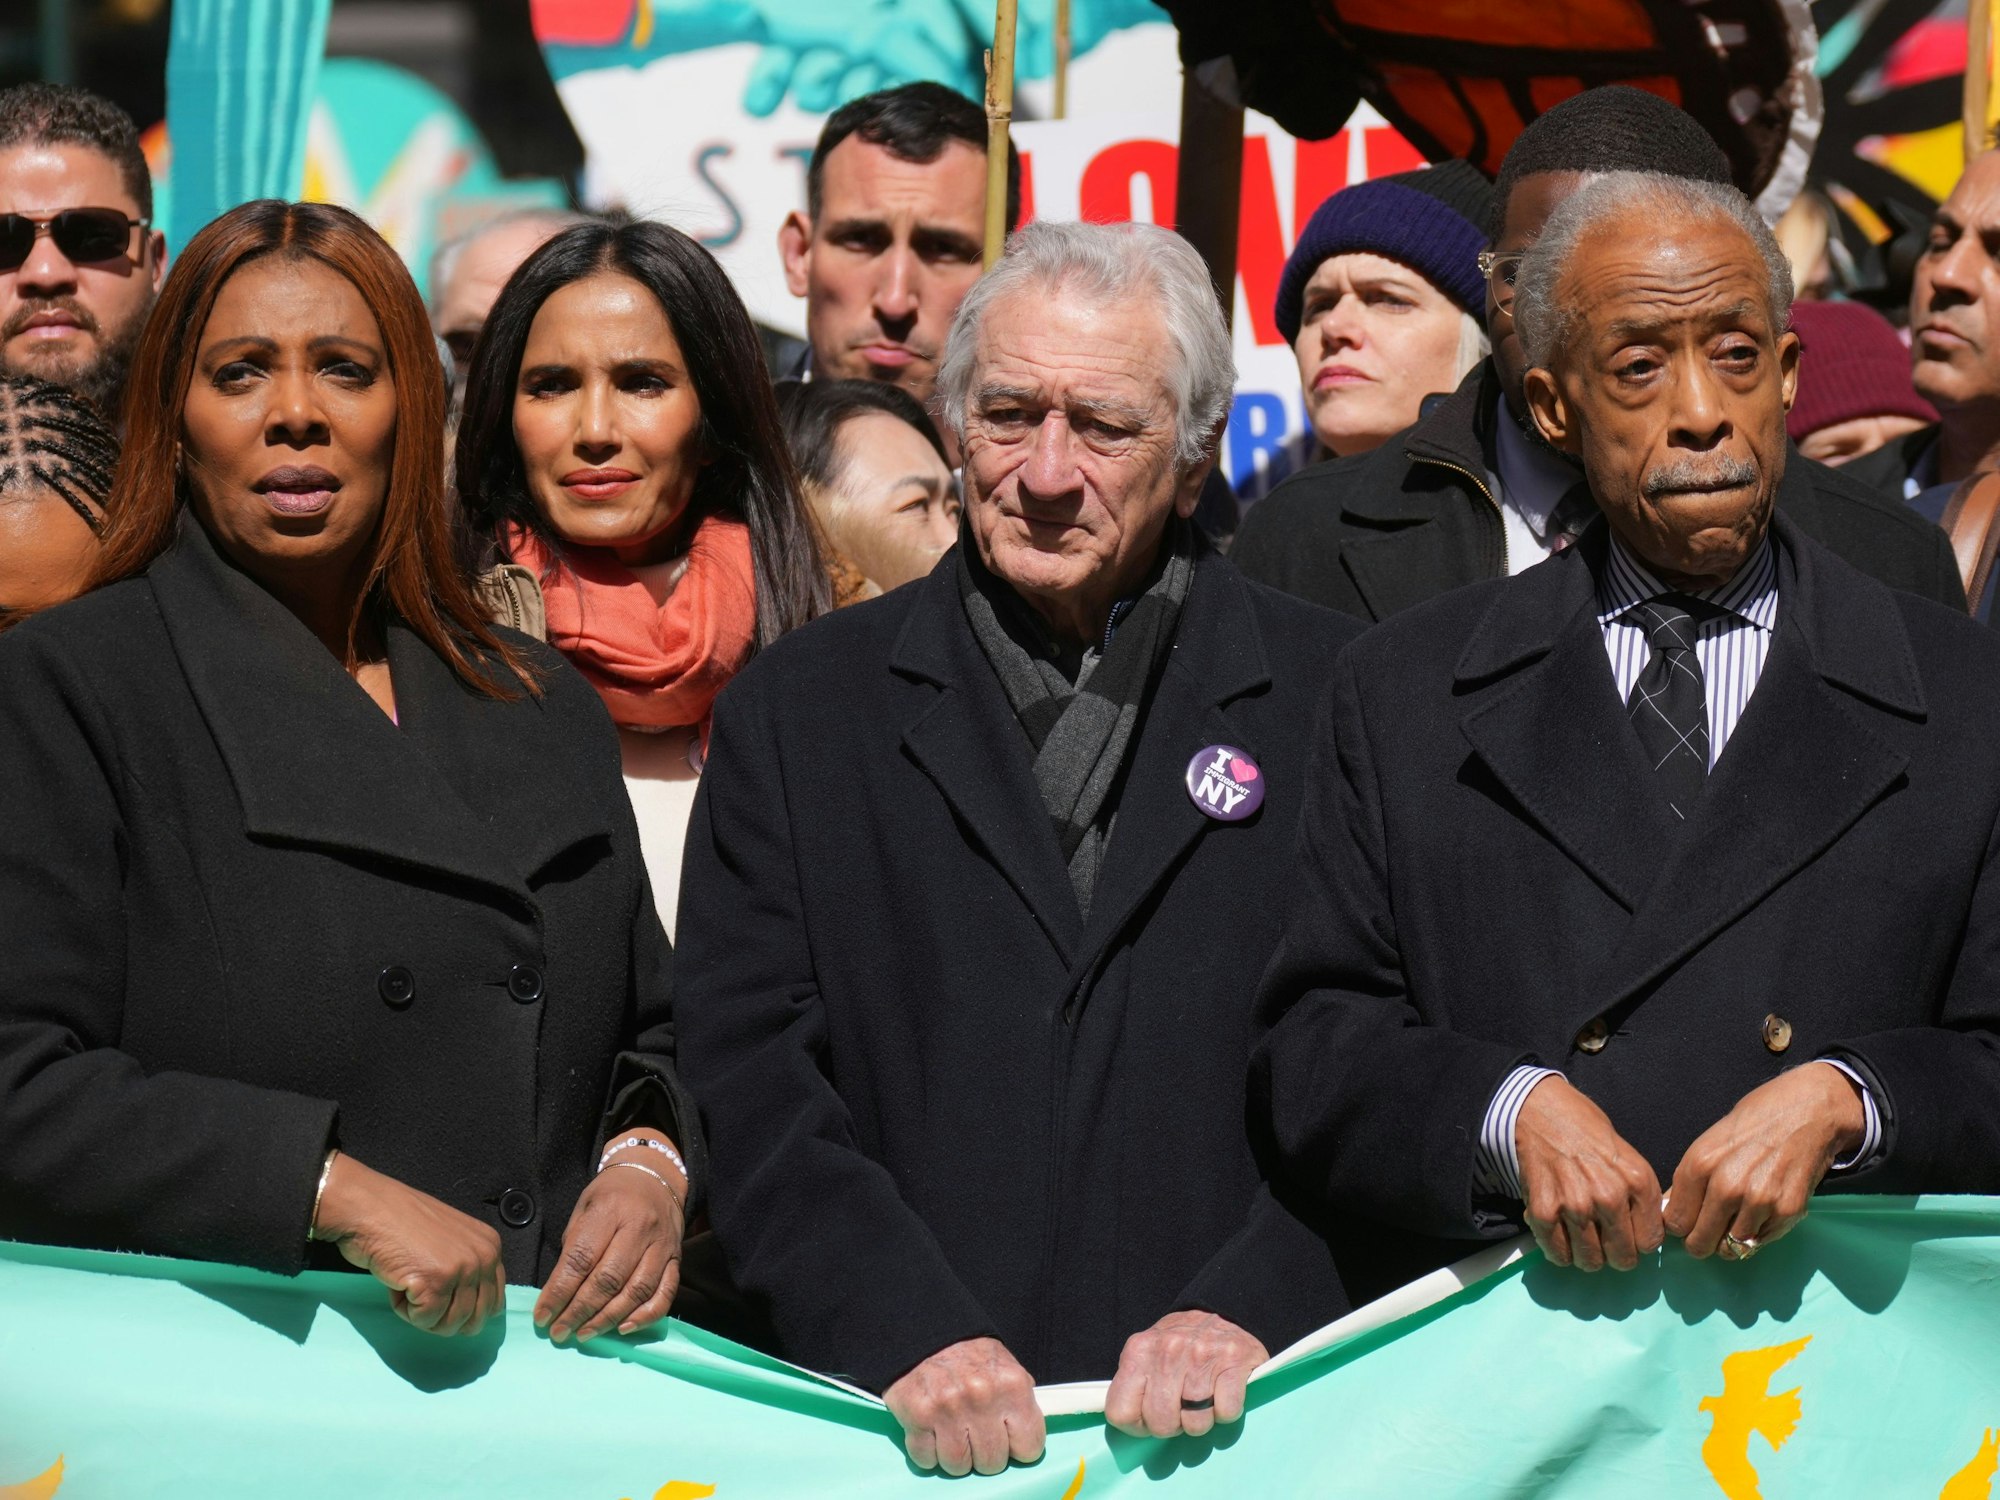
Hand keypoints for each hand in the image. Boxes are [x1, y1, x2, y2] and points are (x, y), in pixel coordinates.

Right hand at [313, 1154, 505, 1335]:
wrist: (369, 1208)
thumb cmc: (402, 1224)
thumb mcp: (452, 1242)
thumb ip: (469, 1270)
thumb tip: (474, 1312)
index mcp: (491, 1247)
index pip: (493, 1303)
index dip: (464, 1312)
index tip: (441, 1299)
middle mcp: (484, 1257)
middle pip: (474, 1320)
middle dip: (443, 1317)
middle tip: (421, 1292)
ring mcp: (463, 1269)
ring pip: (449, 1325)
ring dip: (420, 1312)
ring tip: (408, 1280)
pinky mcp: (437, 1282)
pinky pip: (424, 1320)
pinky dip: (403, 1309)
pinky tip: (398, 1281)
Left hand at [535, 1137, 686, 1343]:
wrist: (654, 1176)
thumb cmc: (611, 1195)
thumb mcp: (584, 1208)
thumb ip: (574, 1247)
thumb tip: (559, 1293)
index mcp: (609, 1211)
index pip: (580, 1259)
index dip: (559, 1292)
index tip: (543, 1316)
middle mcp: (639, 1229)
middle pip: (608, 1280)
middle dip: (579, 1311)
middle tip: (559, 1332)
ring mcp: (661, 1246)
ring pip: (636, 1291)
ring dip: (607, 1319)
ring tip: (583, 1334)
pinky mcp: (676, 1259)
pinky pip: (665, 1294)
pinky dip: (645, 1317)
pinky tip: (623, 1329)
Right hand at [882, 1336, 1043, 1475]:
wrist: (925, 1329)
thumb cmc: (969, 1355)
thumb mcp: (1006, 1367)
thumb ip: (1019, 1402)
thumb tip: (1026, 1440)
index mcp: (1012, 1386)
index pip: (1030, 1447)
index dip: (1017, 1446)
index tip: (1006, 1438)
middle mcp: (982, 1398)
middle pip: (992, 1464)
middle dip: (984, 1453)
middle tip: (975, 1432)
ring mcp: (948, 1409)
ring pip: (958, 1467)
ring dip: (955, 1456)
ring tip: (952, 1432)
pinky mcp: (917, 1417)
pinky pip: (926, 1460)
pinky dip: (927, 1452)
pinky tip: (931, 1431)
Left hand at [1104, 1310, 1267, 1439]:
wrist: (1225, 1310)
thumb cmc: (1182, 1342)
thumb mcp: (1148, 1352)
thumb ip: (1135, 1383)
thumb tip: (1132, 1424)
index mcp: (1139, 1351)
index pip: (1120, 1412)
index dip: (1137, 1425)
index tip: (1149, 1419)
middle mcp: (1167, 1351)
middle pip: (1161, 1423)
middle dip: (1173, 1426)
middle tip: (1181, 1409)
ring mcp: (1201, 1355)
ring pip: (1195, 1424)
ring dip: (1201, 1420)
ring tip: (1204, 1400)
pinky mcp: (1233, 1362)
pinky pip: (1226, 1413)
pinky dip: (1226, 1412)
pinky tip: (1222, 1394)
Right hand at [1516, 1076, 1663, 1271]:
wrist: (1541, 1111)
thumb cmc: (1587, 1133)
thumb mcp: (1629, 1158)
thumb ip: (1640, 1197)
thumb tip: (1646, 1235)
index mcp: (1637, 1181)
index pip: (1651, 1243)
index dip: (1639, 1242)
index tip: (1628, 1235)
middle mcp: (1609, 1196)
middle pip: (1623, 1258)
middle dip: (1615, 1254)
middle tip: (1605, 1241)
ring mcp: (1575, 1205)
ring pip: (1590, 1261)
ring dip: (1586, 1255)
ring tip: (1581, 1237)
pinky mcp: (1543, 1211)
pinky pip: (1558, 1254)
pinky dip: (1559, 1251)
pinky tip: (1560, 1234)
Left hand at [1665, 1062, 1865, 1259]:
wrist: (1807, 1112)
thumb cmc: (1754, 1123)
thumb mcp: (1709, 1143)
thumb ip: (1688, 1180)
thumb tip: (1669, 1210)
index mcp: (1700, 1165)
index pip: (1675, 1222)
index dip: (1679, 1226)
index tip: (1687, 1223)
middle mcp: (1727, 1186)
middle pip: (1699, 1243)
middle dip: (1700, 1242)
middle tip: (1708, 1232)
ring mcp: (1759, 1202)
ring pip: (1731, 1248)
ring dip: (1730, 1240)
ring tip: (1737, 1218)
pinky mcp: (1788, 1212)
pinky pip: (1761, 1242)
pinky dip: (1758, 1234)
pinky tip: (1761, 1212)